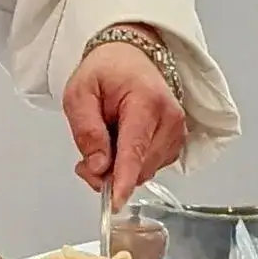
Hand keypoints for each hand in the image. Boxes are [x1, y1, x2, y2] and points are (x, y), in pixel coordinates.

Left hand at [63, 38, 185, 208]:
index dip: (123, 179)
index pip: (135, 149)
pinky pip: (151, 167)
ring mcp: (177, 131)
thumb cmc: (106, 72)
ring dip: (120, 169)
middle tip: (86, 159)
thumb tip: (98, 166)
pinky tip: (121, 145)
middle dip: (110, 173)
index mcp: (146, 101)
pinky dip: (132, 165)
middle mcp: (170, 118)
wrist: (130, 57)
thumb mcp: (79, 94)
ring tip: (105, 142)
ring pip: (145, 171)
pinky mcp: (176, 142)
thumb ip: (86, 131)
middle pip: (139, 166)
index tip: (116, 201)